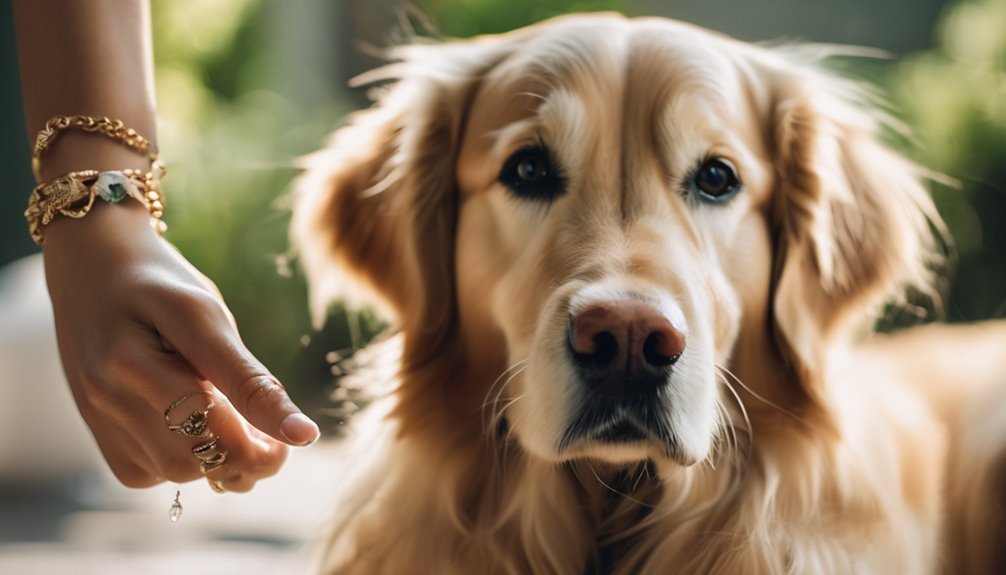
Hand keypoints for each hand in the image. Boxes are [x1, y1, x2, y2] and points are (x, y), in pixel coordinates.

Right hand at [42, 202, 318, 491]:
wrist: (94, 266)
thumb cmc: (162, 286)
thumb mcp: (209, 314)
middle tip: (273, 436)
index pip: (208, 421)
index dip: (262, 447)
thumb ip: (249, 377)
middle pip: (190, 460)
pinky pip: (147, 472)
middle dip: (244, 457)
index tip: (300, 438)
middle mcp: (107, 394)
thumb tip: (303, 434)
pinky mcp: (97, 432)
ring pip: (171, 472)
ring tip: (241, 426)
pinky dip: (182, 461)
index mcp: (135, 358)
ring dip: (217, 461)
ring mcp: (97, 417)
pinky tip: (199, 430)